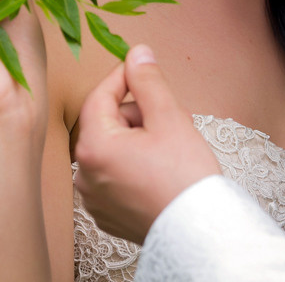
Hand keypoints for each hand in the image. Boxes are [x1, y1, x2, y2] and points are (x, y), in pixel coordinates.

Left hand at [73, 45, 220, 242]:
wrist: (199, 232)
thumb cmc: (184, 177)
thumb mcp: (169, 117)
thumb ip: (148, 81)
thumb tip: (137, 53)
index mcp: (93, 147)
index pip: (100, 96)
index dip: (123, 76)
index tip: (143, 68)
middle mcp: (85, 175)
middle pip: (108, 124)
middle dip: (139, 114)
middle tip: (172, 119)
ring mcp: (95, 198)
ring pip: (114, 149)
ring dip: (140, 139)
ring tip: (172, 147)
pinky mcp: (108, 213)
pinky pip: (117, 175)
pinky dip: (136, 165)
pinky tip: (163, 171)